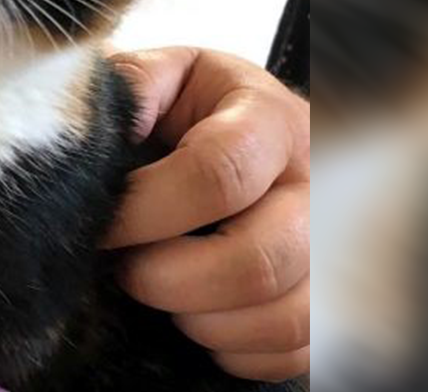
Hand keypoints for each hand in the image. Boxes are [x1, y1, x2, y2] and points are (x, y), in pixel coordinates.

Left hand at [104, 47, 309, 381]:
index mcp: (269, 119)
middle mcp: (317, 185)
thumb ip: (130, 84)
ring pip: (285, 317)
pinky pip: (296, 353)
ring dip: (202, 322)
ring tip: (160, 291)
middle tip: (124, 271)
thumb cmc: (194, 108)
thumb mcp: (164, 74)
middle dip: (169, 281)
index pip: (217, 175)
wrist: (251, 130)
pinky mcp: (334, 302)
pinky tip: (198, 315)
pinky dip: (235, 350)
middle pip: (259, 260)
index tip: (99, 227)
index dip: (146, 212)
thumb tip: (91, 131)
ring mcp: (335, 247)